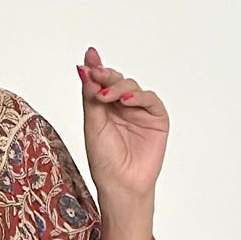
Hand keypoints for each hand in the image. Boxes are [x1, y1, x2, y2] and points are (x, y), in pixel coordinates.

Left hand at [76, 47, 168, 210]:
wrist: (121, 184)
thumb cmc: (104, 160)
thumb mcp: (92, 125)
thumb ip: (90, 97)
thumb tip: (83, 70)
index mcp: (103, 108)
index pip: (100, 82)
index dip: (95, 67)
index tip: (90, 55)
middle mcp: (122, 106)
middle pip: (115, 80)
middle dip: (105, 75)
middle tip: (96, 72)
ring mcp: (140, 111)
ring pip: (131, 86)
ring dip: (118, 87)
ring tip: (106, 96)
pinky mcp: (156, 118)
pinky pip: (149, 99)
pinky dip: (138, 97)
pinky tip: (126, 101)